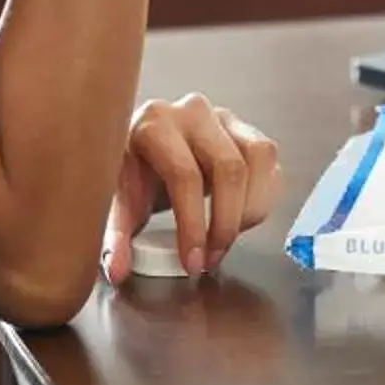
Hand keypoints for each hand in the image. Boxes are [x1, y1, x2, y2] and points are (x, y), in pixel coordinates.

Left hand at [103, 94, 283, 282]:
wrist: (143, 148)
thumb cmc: (130, 172)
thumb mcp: (115, 202)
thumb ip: (114, 236)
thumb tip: (117, 271)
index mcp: (154, 123)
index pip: (185, 175)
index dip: (193, 225)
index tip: (193, 262)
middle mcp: (193, 113)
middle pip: (229, 168)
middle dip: (225, 224)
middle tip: (211, 259)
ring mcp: (224, 117)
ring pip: (258, 160)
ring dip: (249, 210)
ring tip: (226, 239)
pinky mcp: (246, 130)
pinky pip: (270, 162)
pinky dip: (263, 197)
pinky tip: (240, 219)